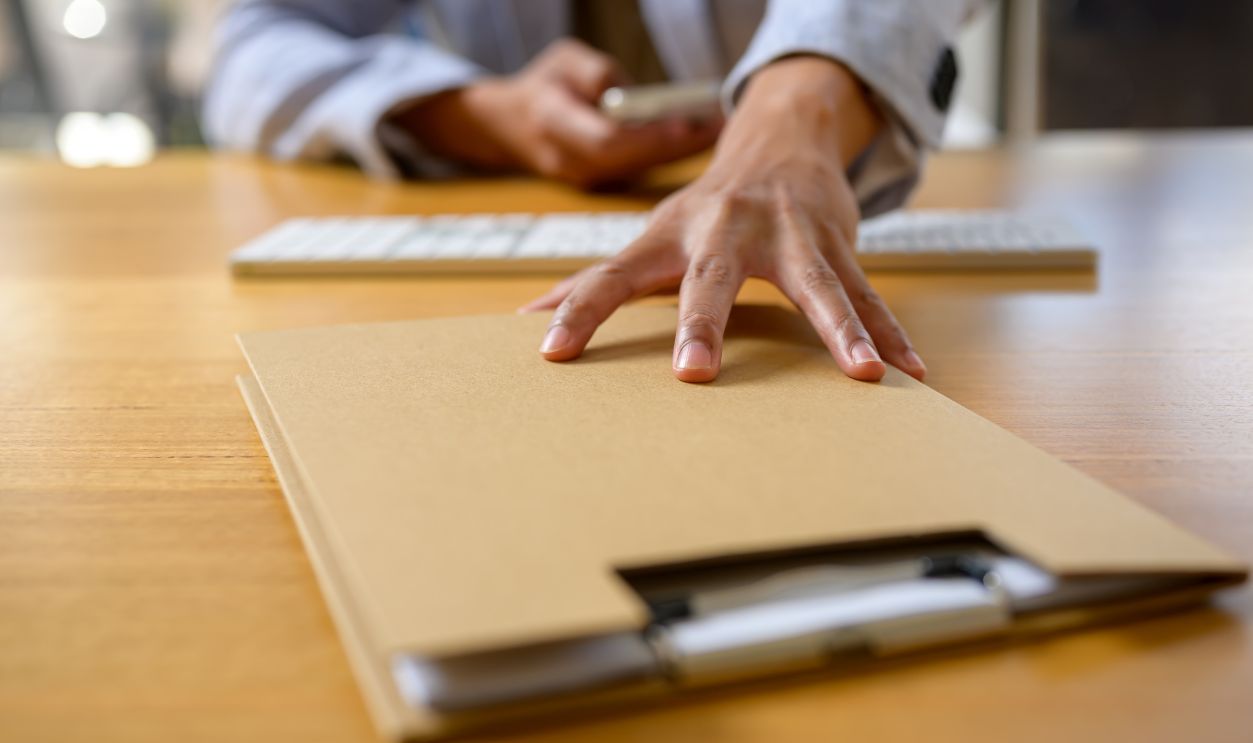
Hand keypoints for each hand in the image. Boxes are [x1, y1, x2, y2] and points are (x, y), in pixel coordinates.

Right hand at [396, 39, 720, 188]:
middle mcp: (569, 160)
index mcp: (551, 122)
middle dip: (678, 144)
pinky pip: (639, 171)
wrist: (507, 126)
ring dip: (679, 151)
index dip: (647, 137)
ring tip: (716, 128)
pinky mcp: (599, 184)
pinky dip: (667, 155)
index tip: (683, 123)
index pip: (606, 140)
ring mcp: (584, 178)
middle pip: (633, 160)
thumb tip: (637, 99)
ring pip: (640, 169)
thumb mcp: (565, 59)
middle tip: (718, 123)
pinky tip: (696, 139)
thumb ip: (600, 75)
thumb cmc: (543, 85)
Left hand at [521, 57, 925, 382]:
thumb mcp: (646, 239)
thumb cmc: (701, 211)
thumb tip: (526, 319)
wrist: (777, 143)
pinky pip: (867, 293)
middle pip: (710, 279)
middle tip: (693, 373)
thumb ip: (592, 283)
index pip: (608, 275)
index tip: (549, 351)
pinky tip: (912, 370)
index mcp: (668, 237)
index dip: (577, 311)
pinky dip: (890, 332)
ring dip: (841, 329)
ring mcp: (787, 234)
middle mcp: (724, 231)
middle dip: (702, 323)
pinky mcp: (836, 243)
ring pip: (817, 284)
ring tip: (865, 373)